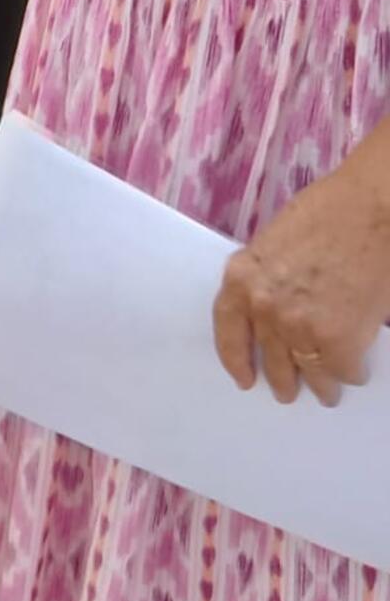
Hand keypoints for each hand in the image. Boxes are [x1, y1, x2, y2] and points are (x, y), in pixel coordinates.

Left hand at [213, 163, 389, 406]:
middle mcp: (264, 307)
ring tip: (327, 393)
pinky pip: (343, 370)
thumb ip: (270, 279)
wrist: (372, 208)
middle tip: (287, 391)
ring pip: (309, 371)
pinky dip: (351, 373)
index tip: (243, 378)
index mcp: (242, 278)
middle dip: (281, 379)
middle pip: (271, 357)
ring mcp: (299, 327)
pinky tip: (355, 372)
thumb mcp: (277, 242)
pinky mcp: (338, 340)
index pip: (229, 331)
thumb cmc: (330, 213)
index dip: (236, 359)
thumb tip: (280, 308)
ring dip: (320, 385)